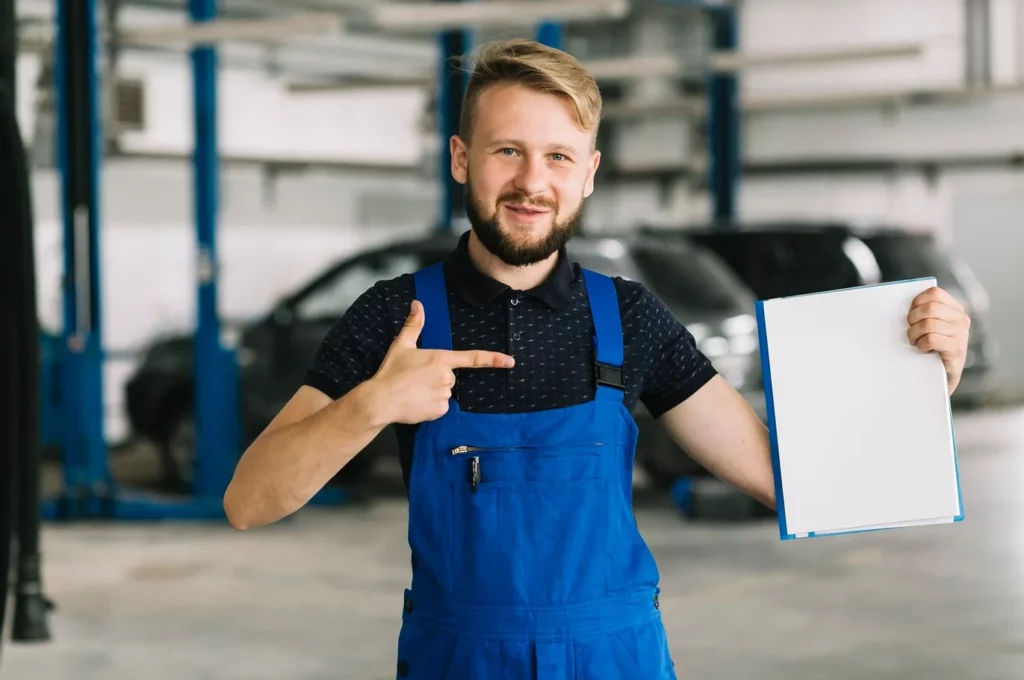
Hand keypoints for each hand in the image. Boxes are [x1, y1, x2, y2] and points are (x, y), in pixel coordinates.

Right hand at [368, 300, 514, 423]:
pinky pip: (441, 407)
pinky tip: (416, 402)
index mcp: (440, 358)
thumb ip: (414, 325)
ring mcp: (444, 394)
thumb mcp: (402, 345)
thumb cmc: (390, 372)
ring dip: (433, 392)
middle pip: (450, 377)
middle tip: (416, 379)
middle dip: (437, 378)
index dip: (493, 359)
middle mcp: (446, 376)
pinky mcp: (440, 410)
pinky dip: (430, 406)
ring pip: (445, 392)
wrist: (381, 400)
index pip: (472, 358)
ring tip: (414, 391)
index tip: (510, 361)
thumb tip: (418, 304)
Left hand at [907, 286, 970, 394]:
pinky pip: (932, 339)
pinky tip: (923, 350)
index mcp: (954, 309)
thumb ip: (921, 312)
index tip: (910, 316)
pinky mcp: (957, 349)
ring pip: (929, 324)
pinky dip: (922, 344)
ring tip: (916, 342)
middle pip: (930, 308)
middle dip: (913, 320)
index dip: (916, 303)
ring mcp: (961, 334)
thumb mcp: (926, 327)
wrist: (937, 379)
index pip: (934, 293)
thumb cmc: (927, 349)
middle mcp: (961, 319)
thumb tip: (897, 300)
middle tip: (910, 332)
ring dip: (915, 334)